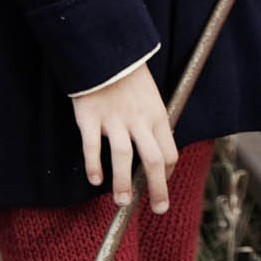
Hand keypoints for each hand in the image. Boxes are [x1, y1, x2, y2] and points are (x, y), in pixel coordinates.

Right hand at [73, 65, 176, 212]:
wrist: (107, 52)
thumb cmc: (130, 78)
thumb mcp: (152, 98)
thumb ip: (153, 123)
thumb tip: (157, 150)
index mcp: (157, 116)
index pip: (169, 153)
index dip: (167, 175)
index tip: (161, 188)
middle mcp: (139, 120)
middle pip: (153, 160)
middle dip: (157, 189)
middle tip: (157, 208)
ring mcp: (114, 120)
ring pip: (124, 157)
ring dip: (123, 183)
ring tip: (122, 201)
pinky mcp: (90, 117)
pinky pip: (92, 146)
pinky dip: (94, 165)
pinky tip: (95, 179)